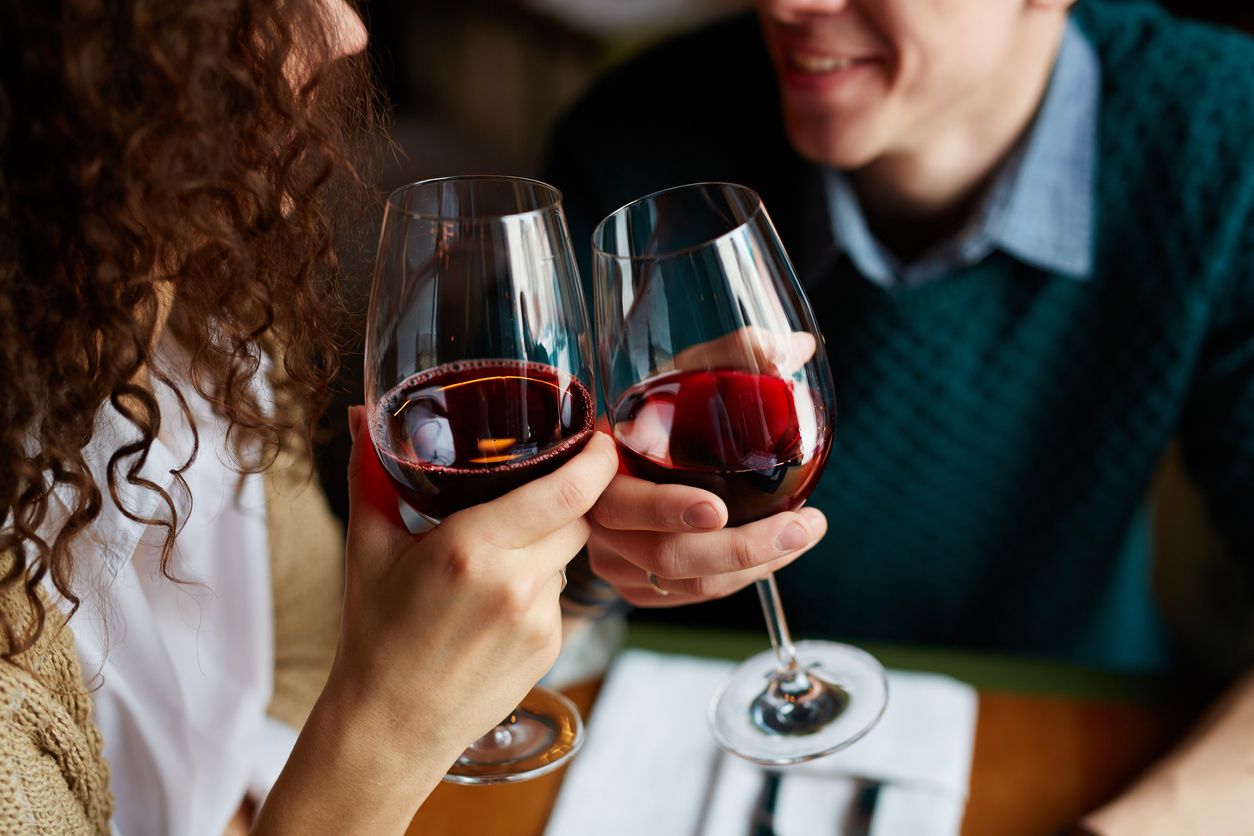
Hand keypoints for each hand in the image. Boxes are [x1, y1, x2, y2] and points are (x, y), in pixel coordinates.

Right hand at [331, 408, 618, 755]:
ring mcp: (539, 620)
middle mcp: (514, 582)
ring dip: (548, 543)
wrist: (389, 728)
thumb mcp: (368, 548)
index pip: (568, 491)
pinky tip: (496, 603)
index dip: (597, 459)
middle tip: (536, 489)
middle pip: (578, 516)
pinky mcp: (552, 647)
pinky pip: (560, 594)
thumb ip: (371, 473)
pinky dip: (539, 585)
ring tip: (496, 559)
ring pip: (569, 555)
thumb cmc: (374, 635)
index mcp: (470, 547)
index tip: (601, 439)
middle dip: (566, 498)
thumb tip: (361, 413)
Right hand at [590, 325, 826, 607]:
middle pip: (667, 556)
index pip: (623, 502)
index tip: (718, 508)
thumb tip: (797, 347)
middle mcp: (599, 522)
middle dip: (742, 549)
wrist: (612, 460)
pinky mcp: (635, 586)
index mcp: (599, 468)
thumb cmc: (652, 412)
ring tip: (803, 534)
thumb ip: (732, 356)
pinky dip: (739, 579)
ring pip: (689, 585)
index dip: (667, 509)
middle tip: (799, 528)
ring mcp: (615, 561)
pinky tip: (775, 552)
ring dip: (754, 567)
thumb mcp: (679, 378)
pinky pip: (691, 597)